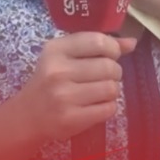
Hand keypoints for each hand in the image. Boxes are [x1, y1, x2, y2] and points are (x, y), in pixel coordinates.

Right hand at [17, 32, 136, 143]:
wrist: (27, 115)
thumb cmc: (49, 81)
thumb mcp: (63, 57)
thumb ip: (96, 47)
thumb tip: (131, 42)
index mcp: (54, 50)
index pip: (97, 41)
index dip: (112, 48)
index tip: (109, 55)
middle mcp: (57, 71)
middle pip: (109, 67)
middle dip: (113, 73)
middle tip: (102, 77)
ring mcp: (64, 96)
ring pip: (112, 89)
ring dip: (111, 91)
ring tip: (97, 92)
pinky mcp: (72, 118)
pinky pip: (109, 109)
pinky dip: (108, 107)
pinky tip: (94, 106)